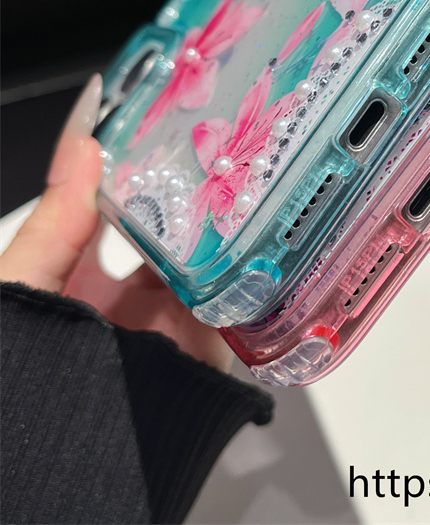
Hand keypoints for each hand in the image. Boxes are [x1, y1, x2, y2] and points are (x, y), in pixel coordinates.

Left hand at [0, 75, 232, 372]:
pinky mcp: (208, 344)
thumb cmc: (24, 365)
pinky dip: (249, 267)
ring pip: (214, 256)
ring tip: (248, 174)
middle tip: (224, 138)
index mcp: (89, 267)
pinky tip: (258, 231)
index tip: (171, 118)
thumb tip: (83, 142)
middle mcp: (137, 288)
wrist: (66, 456)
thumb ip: (56, 218)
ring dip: (229, 223)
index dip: (147, 162)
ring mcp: (176, 314)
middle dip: (200, 188)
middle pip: (180, 224)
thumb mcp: (26, 281)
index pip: (127, 200)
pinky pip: (238, 298)